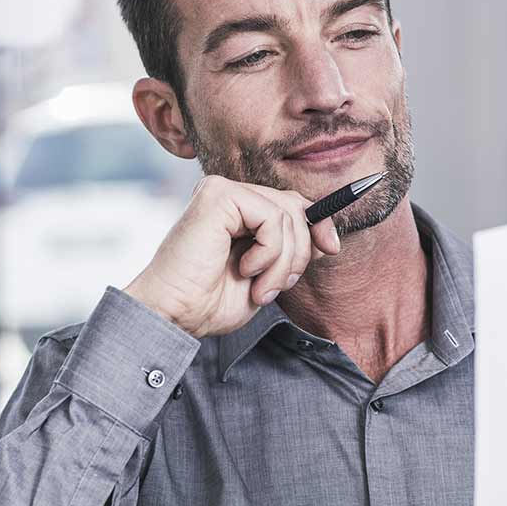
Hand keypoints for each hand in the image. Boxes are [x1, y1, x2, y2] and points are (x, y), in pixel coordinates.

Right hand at [123, 175, 341, 338]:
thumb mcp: (266, 276)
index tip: (331, 248)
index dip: (318, 224)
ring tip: (258, 287)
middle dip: (300, 252)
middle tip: (276, 287)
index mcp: (237, 212)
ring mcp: (222, 191)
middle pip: (295, 206)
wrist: (174, 314)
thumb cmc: (209, 302)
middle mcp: (228, 195)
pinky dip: (270, 253)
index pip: (292, 203)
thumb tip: (327, 236)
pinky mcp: (218, 195)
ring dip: (282, 262)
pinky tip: (245, 269)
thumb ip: (291, 251)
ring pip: (287, 215)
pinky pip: (272, 218)